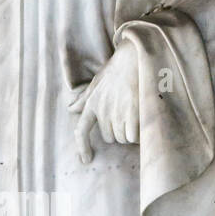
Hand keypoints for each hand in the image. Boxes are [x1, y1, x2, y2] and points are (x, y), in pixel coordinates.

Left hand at [69, 39, 139, 163]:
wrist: (137, 55)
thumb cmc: (118, 69)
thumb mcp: (97, 82)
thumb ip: (84, 98)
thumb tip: (70, 108)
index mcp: (92, 103)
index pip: (81, 130)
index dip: (82, 147)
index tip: (85, 160)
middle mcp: (102, 111)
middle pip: (110, 137)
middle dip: (119, 131)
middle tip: (128, 113)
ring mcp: (117, 113)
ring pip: (124, 138)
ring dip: (132, 132)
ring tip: (137, 112)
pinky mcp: (132, 114)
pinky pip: (135, 137)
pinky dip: (141, 133)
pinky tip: (144, 118)